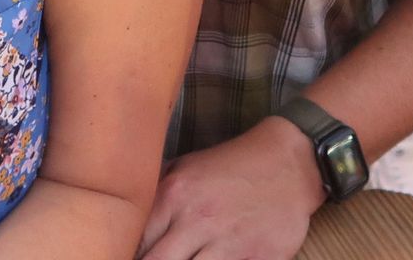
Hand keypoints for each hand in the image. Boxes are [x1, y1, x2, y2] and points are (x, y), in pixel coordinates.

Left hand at [139, 120, 325, 259]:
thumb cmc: (232, 165)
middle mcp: (197, 220)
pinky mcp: (258, 259)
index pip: (136, 241)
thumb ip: (156, 193)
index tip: (123, 256)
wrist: (289, 163)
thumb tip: (128, 215)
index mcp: (174, 195)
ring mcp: (228, 243)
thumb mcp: (186, 166)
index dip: (129, 254)